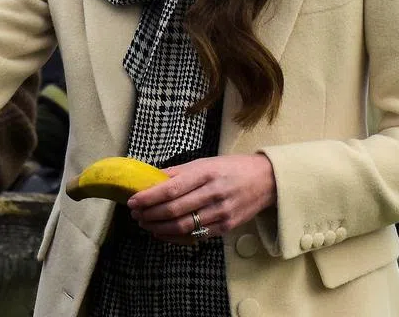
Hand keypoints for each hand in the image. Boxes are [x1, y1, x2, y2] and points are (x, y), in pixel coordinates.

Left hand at [128, 154, 276, 244]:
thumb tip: (150, 179)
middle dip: (150, 214)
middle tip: (136, 215)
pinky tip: (163, 232)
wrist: (266, 180)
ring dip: (159, 227)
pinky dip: (175, 237)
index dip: (148, 198)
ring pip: (183, 226)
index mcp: (205, 173)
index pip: (170, 189)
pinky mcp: (226, 227)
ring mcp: (221, 212)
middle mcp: (213, 193)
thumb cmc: (230, 168)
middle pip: (174, 210)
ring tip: (146, 224)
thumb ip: (178, 172)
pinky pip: (196, 236)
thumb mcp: (204, 162)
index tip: (132, 201)